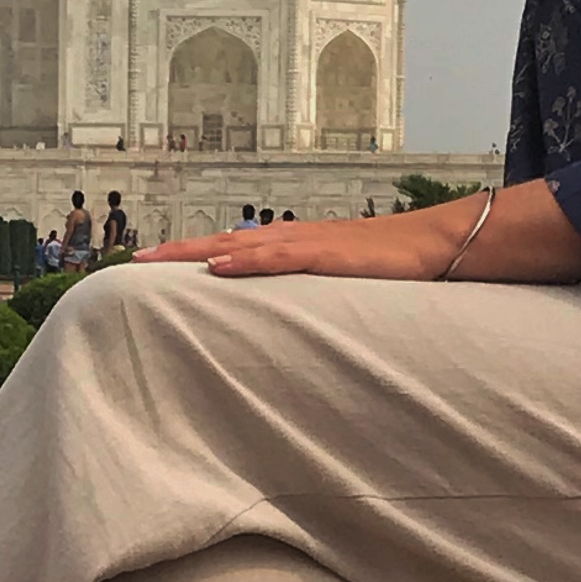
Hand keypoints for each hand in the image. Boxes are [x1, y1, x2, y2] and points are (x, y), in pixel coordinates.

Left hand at [141, 181, 580, 285]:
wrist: (448, 247)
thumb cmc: (404, 274)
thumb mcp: (352, 295)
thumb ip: (321, 310)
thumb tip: (295, 341)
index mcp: (300, 250)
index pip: (235, 251)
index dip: (193, 258)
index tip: (152, 269)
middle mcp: (299, 240)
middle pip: (224, 243)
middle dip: (177, 253)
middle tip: (131, 262)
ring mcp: (315, 244)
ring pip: (243, 245)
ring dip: (196, 253)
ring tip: (155, 261)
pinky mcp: (334, 254)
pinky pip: (283, 256)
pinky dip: (247, 261)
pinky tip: (217, 266)